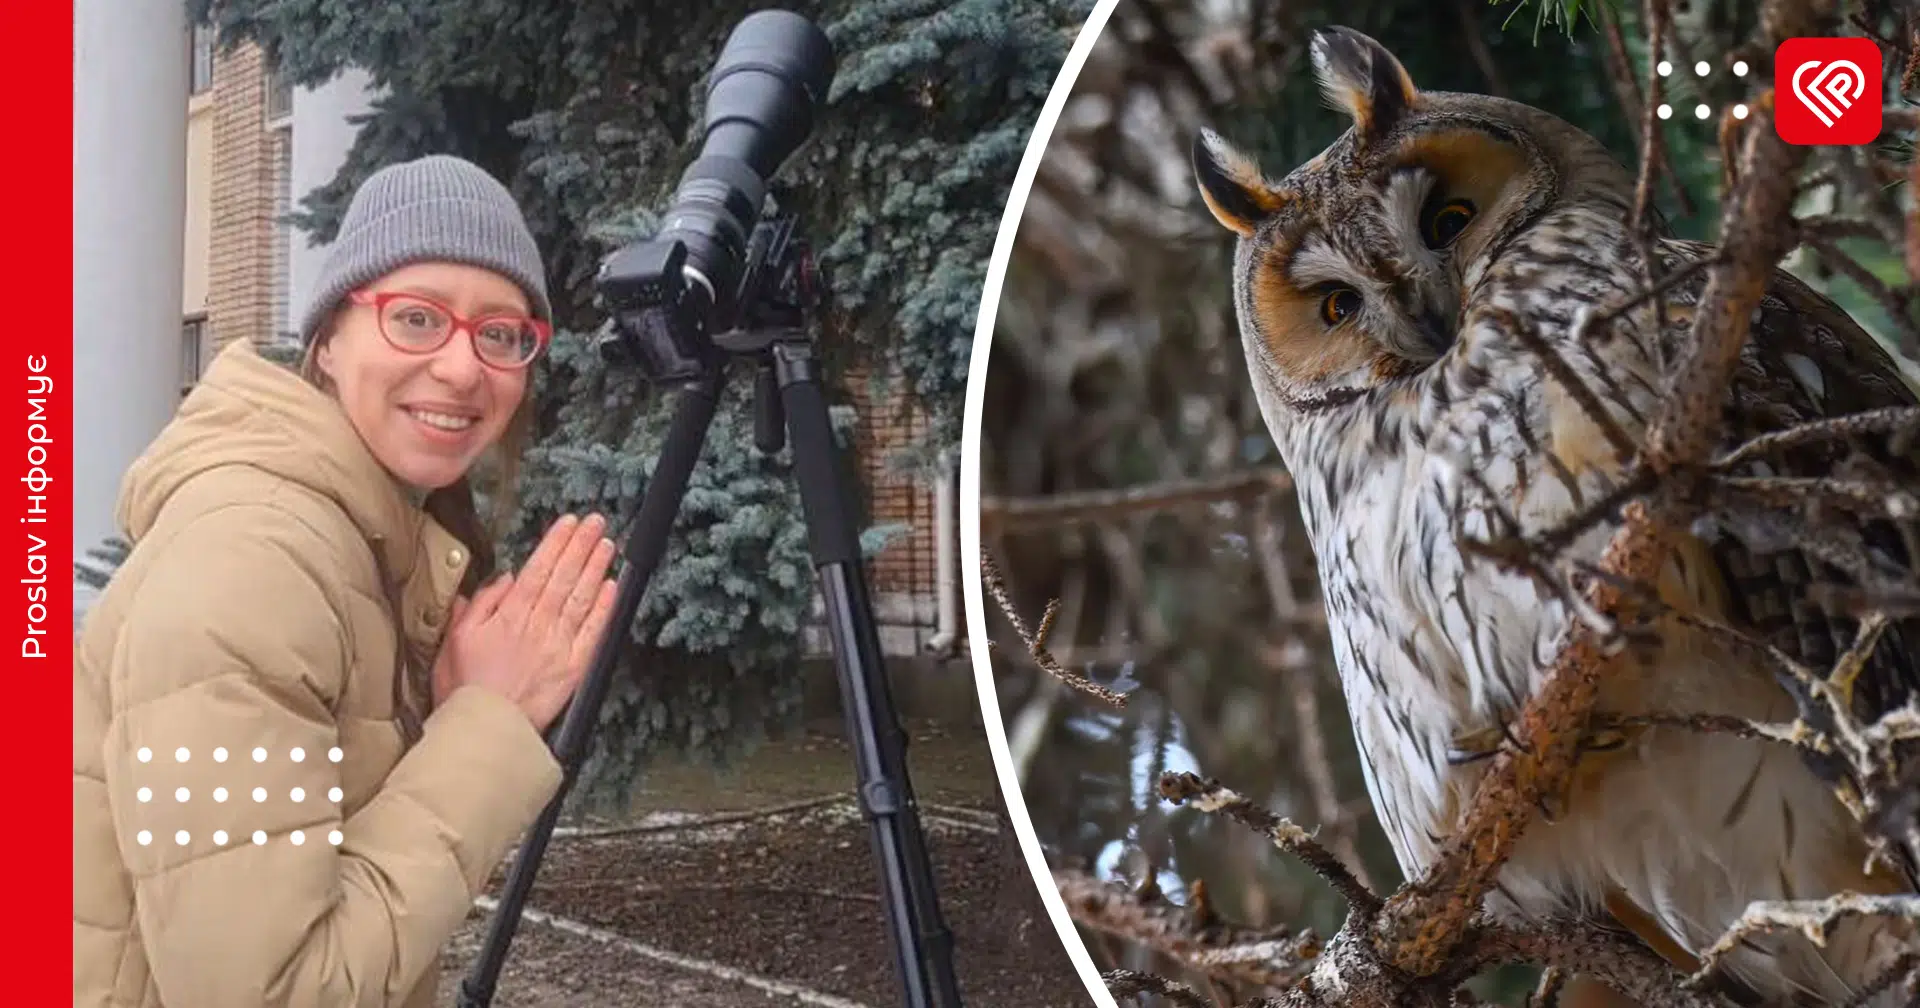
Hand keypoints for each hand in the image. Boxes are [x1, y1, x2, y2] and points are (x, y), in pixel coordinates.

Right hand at [430, 513, 618, 733]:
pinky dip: (605, 607)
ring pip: (582, 597)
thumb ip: (480, 604)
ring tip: (608, 544)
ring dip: (597, 567)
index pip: (538, 568)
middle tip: (596, 521)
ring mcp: (560, 645)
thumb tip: (505, 577)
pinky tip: (613, 587)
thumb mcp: (456, 639)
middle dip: (581, 545)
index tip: (569, 522)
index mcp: (510, 614)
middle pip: (565, 576)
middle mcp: (539, 624)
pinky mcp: (575, 668)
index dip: (556, 543)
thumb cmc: (465, 687)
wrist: (484, 727)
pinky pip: (594, 632)